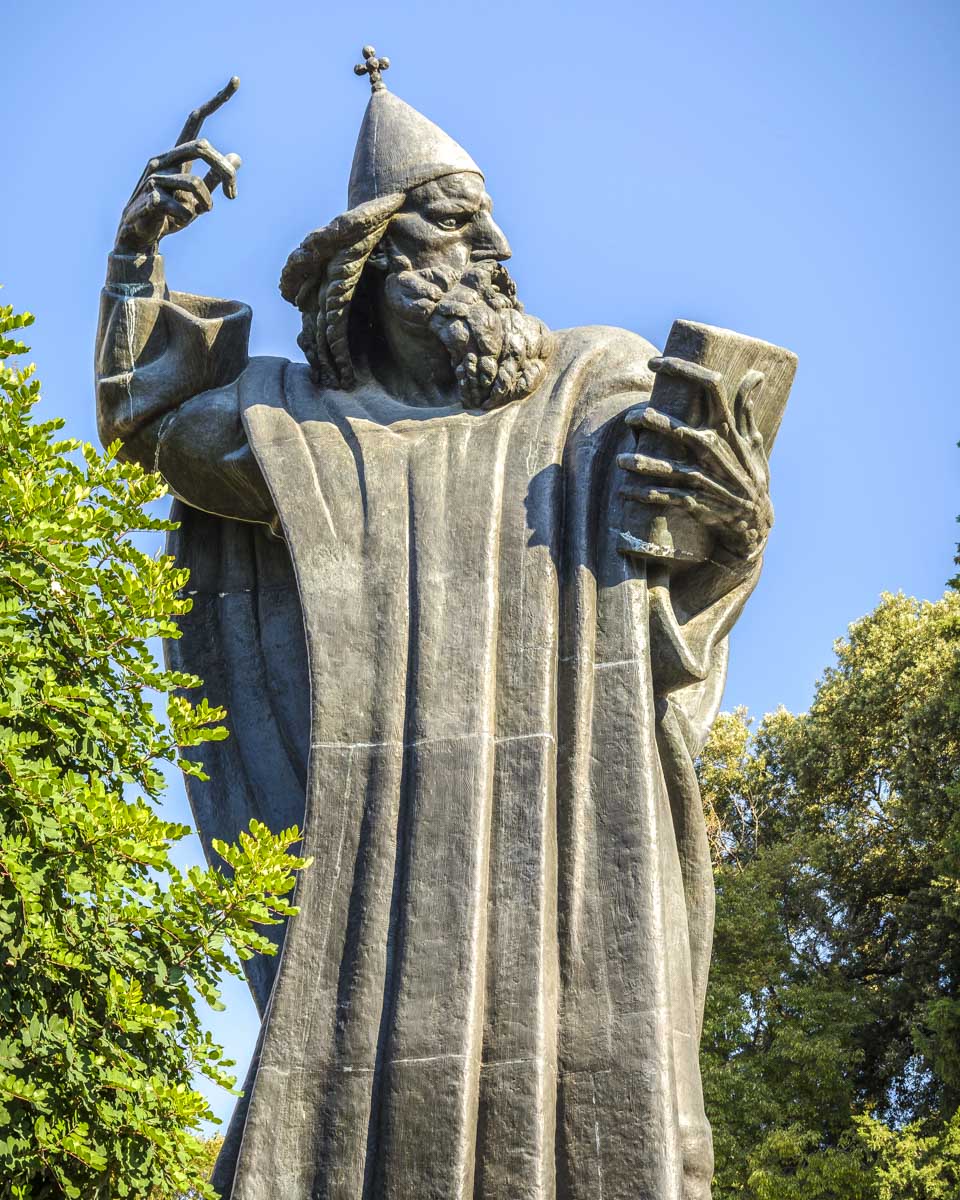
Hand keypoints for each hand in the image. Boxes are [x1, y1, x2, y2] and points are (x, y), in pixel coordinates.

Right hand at [114, 77, 241, 254]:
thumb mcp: (199, 198)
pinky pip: (179, 204)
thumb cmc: (170, 214)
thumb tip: (238, 157)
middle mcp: (163, 158)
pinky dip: (186, 215)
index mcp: (177, 155)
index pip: (197, 121)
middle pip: (202, 147)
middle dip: (224, 170)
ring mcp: (153, 176)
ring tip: (201, 214)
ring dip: (207, 203)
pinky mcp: (148, 197)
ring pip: (195, 183)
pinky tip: (178, 220)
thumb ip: (216, 178)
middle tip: (232, 193)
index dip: (217, 101)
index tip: (236, 81)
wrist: (140, 235)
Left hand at [619, 358, 772, 565]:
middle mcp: (716, 449)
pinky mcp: (697, 501)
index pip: (711, 386)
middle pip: (679, 427)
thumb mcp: (754, 442)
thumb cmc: (751, 476)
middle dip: (650, 421)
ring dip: (640, 464)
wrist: (755, 523)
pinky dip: (643, 495)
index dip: (682, 368)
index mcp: (728, 429)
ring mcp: (706, 477)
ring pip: (668, 468)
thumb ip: (747, 409)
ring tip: (619, 461)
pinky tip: (625, 492)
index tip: (654, 362)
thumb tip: (755, 374)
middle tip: (629, 419)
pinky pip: (665, 497)